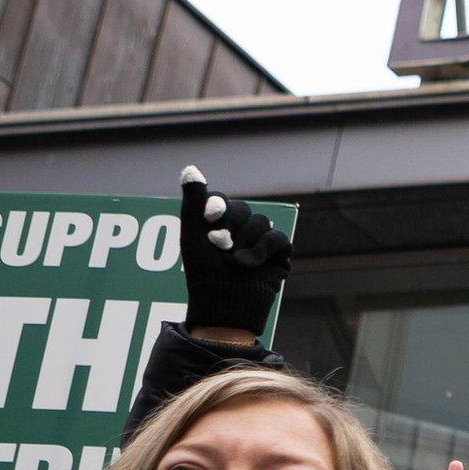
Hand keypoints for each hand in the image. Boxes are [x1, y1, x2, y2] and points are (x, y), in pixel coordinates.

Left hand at [178, 165, 292, 340]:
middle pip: (243, 209)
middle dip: (231, 229)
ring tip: (236, 263)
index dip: (217, 208)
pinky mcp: (278, 254)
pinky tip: (255, 265)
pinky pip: (278, 237)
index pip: (222, 201)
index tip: (210, 219)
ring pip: (261, 222)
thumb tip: (190, 168)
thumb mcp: (192, 233)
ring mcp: (260, 242)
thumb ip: (193, 200)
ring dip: (246, 243)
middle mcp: (239, 230)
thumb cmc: (204, 272)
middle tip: (221, 247)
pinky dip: (265, 250)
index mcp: (217, 225)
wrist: (225, 301)